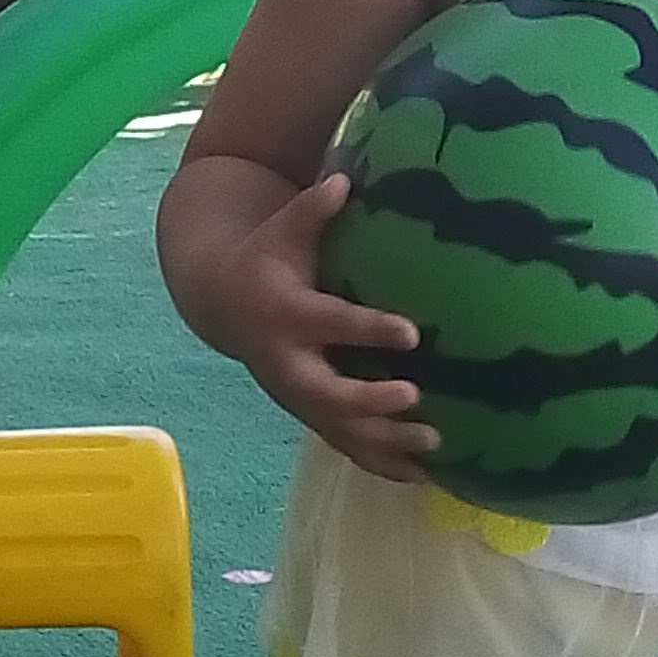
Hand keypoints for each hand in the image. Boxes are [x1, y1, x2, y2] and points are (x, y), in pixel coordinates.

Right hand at [215, 170, 436, 482]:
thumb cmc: (267, 259)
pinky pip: (346, 446)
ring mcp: (298, 396)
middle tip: (415, 398)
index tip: (411, 333)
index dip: (367, 330)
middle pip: (327, 393)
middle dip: (369, 401)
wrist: (223, 304)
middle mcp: (288, 363)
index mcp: (285, 313)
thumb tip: (344, 180)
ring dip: (384, 442)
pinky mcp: (310, 415)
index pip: (329, 323)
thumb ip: (313, 208)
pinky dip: (382, 464)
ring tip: (434, 446)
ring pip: (339, 429)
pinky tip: (423, 476)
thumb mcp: (282, 229)